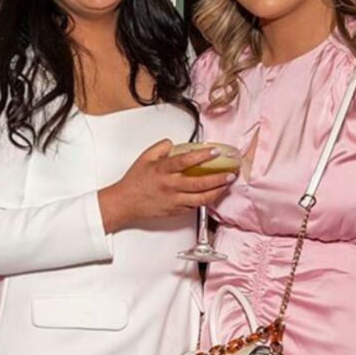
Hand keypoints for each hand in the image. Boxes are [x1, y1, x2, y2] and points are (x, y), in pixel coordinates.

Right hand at [99, 139, 234, 232]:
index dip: (202, 155)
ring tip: (226, 184)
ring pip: (201, 198)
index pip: (186, 161)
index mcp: (162, 171)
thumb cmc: (134, 182)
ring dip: (217, 191)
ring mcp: (174, 200)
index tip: (215, 151)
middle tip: (230, 172)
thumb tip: (174, 143)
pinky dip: (206, 200)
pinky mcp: (175, 211)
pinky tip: (213, 194)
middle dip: (218, 177)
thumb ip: (160, 148)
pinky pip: (195, 206)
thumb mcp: (144, 158)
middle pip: (199, 182)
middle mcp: (170, 186)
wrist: (125, 203)